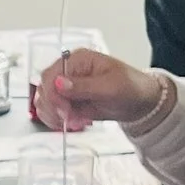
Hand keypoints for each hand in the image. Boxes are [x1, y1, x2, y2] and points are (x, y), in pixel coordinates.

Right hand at [34, 46, 158, 131]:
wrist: (141, 102)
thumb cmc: (131, 88)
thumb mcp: (110, 87)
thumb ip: (84, 86)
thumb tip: (59, 83)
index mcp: (78, 60)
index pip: (51, 75)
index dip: (53, 95)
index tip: (64, 111)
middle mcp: (69, 71)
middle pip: (43, 88)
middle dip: (53, 107)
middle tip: (69, 119)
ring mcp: (67, 87)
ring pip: (44, 101)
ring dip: (52, 115)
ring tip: (72, 122)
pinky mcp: (68, 101)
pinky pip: (51, 111)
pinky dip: (55, 120)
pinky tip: (70, 124)